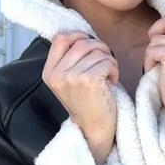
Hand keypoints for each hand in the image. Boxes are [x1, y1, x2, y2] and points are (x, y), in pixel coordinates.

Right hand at [42, 31, 118, 164]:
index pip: (60, 38)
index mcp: (49, 72)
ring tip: (108, 75)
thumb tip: (82, 34)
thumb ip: (69, 59)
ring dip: (109, 60)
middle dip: (99, 48)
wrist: (93, 129)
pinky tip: (112, 82)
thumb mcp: (68, 80)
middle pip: (82, 43)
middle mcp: (57, 74)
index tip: (90, 45)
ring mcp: (72, 77)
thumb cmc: (86, 103)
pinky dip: (114, 69)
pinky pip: (107, 61)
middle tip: (105, 62)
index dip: (78, 36)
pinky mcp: (89, 81)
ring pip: (97, 51)